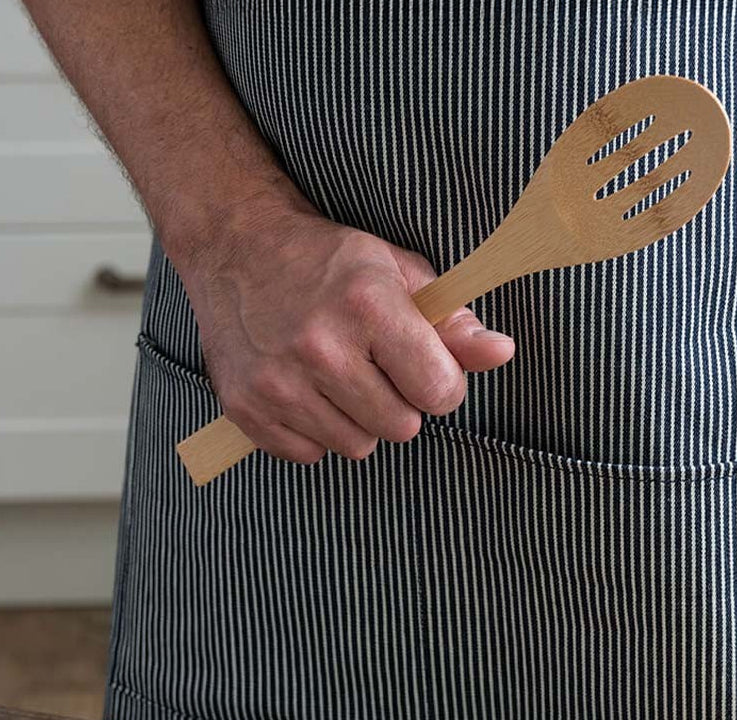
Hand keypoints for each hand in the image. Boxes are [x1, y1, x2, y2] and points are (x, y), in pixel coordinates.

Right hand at [176, 203, 515, 462]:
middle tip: (374, 366)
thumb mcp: (399, 275)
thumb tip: (502, 353)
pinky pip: (311, 454)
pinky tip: (305, 389)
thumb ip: (454, 322)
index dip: (441, 384)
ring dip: (358, 420)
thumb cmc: (329, 263)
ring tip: (337, 376)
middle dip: (399, 403)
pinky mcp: (247, 408)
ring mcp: (278, 382)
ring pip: (357, 446)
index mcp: (367, 306)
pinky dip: (315, 431)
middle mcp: (319, 347)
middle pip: (401, 428)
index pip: (438, 391)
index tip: (424, 366)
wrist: (234, 247)